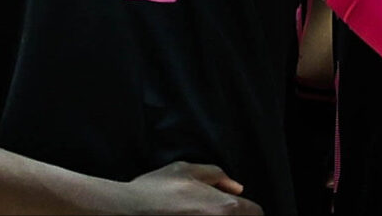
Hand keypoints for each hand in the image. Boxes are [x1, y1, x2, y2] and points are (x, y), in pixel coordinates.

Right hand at [118, 161, 260, 215]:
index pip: (255, 212)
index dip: (246, 207)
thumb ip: (216, 174)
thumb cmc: (154, 190)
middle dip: (232, 215)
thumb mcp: (184, 169)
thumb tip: (235, 186)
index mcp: (224, 207)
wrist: (127, 212)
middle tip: (210, 209)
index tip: (233, 206)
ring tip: (196, 213)